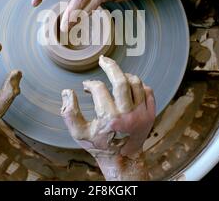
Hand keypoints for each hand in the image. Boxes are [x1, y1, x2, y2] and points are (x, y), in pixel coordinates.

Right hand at [61, 56, 155, 180]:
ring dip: (124, 75)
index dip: (90, 84)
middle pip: (121, 81)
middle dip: (110, 67)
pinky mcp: (151, 114)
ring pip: (136, 83)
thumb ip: (69, 113)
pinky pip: (148, 90)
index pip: (99, 89)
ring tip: (115, 76)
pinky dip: (138, 85)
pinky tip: (128, 86)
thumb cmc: (99, 145)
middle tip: (103, 60)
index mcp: (110, 120)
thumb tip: (67, 92)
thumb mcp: (78, 133)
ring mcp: (142, 114)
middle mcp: (128, 116)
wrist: (123, 159)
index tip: (86, 86)